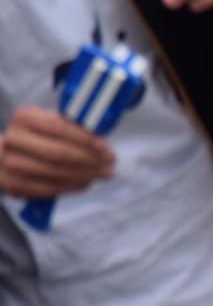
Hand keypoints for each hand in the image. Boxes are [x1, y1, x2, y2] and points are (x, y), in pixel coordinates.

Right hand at [0, 106, 114, 198]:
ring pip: (53, 172)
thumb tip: (101, 141)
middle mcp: (13, 139)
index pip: (58, 127)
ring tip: (102, 173)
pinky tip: (85, 182)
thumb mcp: (53, 122)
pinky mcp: (10, 184)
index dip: (84, 138)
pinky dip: (69, 186)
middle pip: (57, 152)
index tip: (104, 146)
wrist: (6, 153)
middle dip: (89, 159)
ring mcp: (8, 163)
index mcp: (25, 117)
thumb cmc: (40, 135)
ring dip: (83, 174)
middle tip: (109, 162)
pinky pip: (45, 188)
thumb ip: (74, 128)